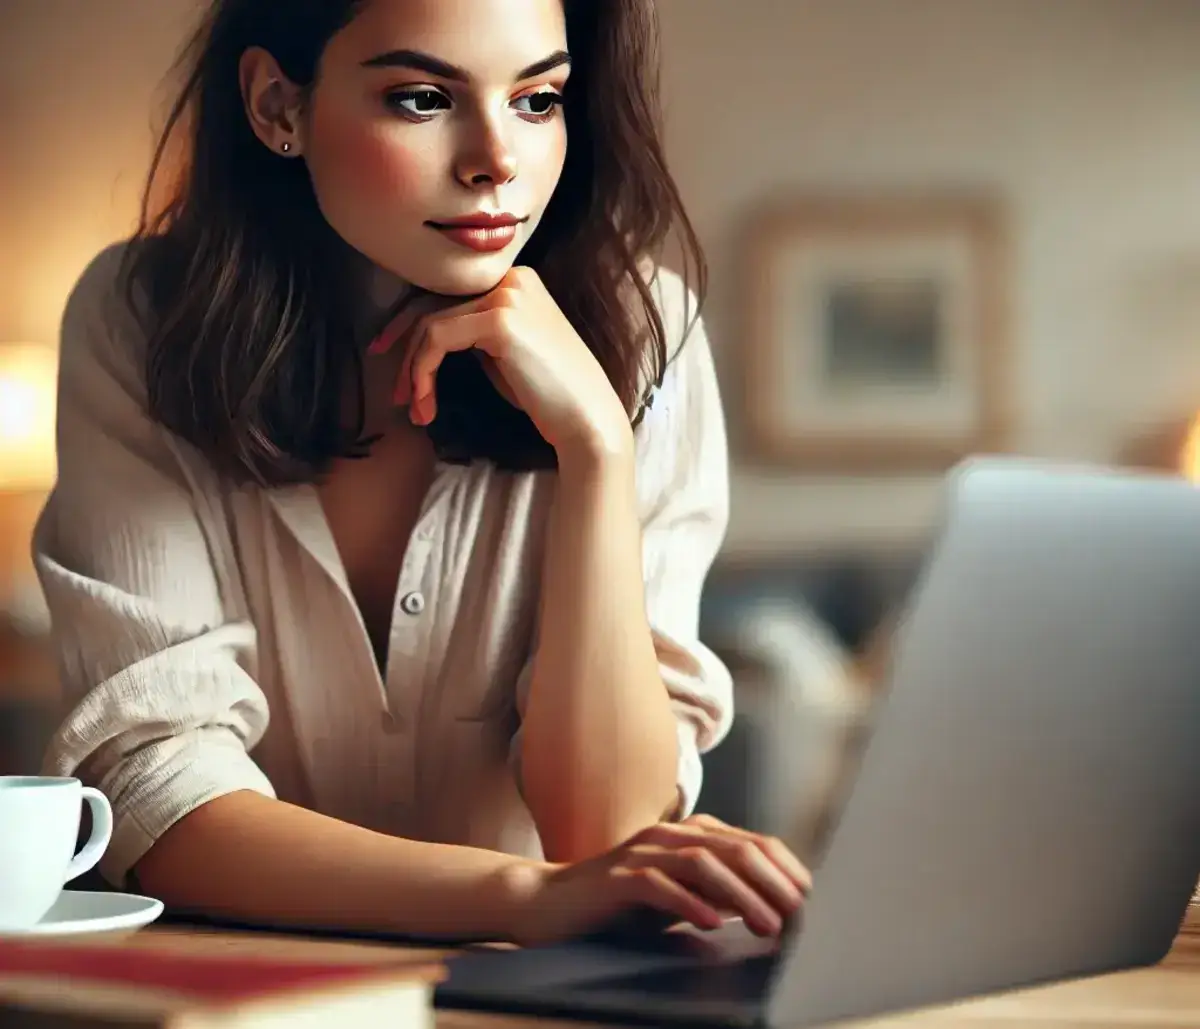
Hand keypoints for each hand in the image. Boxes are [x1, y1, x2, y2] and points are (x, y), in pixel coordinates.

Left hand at [369, 268, 631, 460]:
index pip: (448, 298)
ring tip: (417, 410)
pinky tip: (427, 402)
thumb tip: (426, 339)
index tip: (389, 359)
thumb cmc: (549, 396)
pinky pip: (438, 340)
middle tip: (399, 397)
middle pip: (434, 308)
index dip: (409, 328)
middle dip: (407, 355)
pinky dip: (423, 373)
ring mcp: (507, 296)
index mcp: (517, 282)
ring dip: (415, 373)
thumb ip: (474, 335)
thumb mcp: (506, 354)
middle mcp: (512, 279)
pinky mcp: (499, 321)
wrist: (586, 420)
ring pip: (430, 326)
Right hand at [505, 814, 811, 946]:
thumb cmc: (618, 906)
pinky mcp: (616, 877)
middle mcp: (668, 835)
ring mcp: (641, 852)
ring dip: (741, 895)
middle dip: (772, 881)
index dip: (783, 867)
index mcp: (688, 835)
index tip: (809, 896)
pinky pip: (658, 885)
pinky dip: (689, 903)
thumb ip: (715, 896)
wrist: (548, 903)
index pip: (749, 841)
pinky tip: (713, 924)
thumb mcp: (677, 899)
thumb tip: (767, 910)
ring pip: (702, 863)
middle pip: (733, 848)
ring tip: (767, 924)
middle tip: (798, 913)